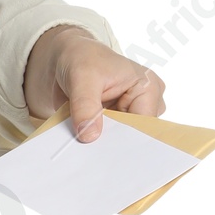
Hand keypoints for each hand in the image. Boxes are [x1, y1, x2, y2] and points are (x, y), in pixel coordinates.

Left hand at [22, 26, 165, 142]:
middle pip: (135, 135)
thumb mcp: (82, 78)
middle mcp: (146, 102)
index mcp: (148, 87)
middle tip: (92, 156)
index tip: (106, 153)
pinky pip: (110, 139)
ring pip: (122, 140)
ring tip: (86, 147)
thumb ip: (85, 106)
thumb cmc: (81, 58)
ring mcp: (132, 113)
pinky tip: (84, 144)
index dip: (126, 140)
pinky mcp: (118, 122)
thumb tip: (90, 135)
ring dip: (103, 144)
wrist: (66, 59)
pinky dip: (97, 142)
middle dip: (114, 144)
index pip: (145, 124)